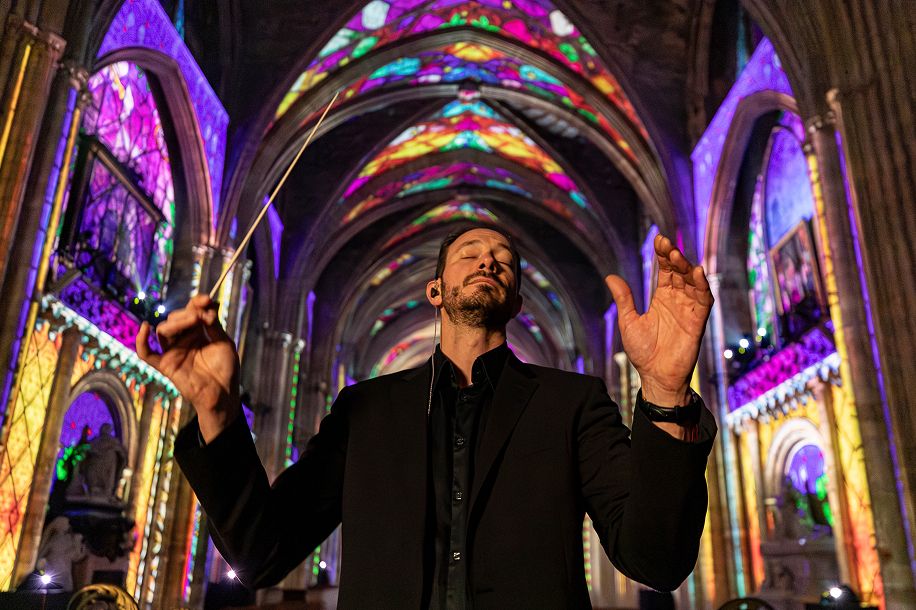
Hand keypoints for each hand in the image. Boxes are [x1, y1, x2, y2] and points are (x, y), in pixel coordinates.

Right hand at [136, 294, 239, 441]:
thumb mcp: (224, 342)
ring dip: (176, 322)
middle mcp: (184, 339)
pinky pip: (146, 353)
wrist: (223, 393)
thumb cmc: (226, 369)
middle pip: (175, 318)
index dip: (196, 302)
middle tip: (202, 316)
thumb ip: (214, 325)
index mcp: (198, 332)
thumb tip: (208, 306)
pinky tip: (145, 328)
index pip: (191, 311)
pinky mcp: (165, 365)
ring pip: (163, 330)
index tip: (206, 299)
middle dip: (188, 313)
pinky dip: (141, 341)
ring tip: (193, 322)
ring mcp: (173, 351)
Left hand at [605, 234, 712, 405]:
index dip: (663, 255)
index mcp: (661, 299)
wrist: (656, 376)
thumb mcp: (629, 321)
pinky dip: (702, 285)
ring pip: (692, 282)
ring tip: (676, 256)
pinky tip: (697, 272)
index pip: (665, 271)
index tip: (658, 239)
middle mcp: (677, 301)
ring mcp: (689, 310)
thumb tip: (610, 277)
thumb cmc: (643, 352)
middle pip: (680, 272)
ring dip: (687, 268)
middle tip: (666, 245)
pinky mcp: (698, 321)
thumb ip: (624, 299)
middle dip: (674, 257)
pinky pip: (704, 300)